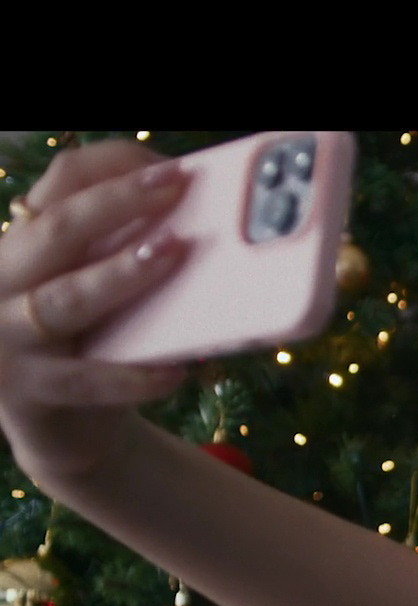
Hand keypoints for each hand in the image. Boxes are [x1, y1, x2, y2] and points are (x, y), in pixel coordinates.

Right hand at [0, 139, 194, 483]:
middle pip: (56, 230)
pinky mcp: (30, 391)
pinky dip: (134, 377)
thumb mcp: (103, 288)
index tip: (173, 171)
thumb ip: (129, 252)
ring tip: (171, 255)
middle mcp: (3, 282)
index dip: (112, 172)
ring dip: (120, 275)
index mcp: (24, 245)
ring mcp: (9, 338)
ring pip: (65, 299)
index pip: (58, 186)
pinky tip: (176, 371)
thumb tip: (203, 217)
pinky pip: (86, 381)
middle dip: (116, 204)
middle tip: (175, 190)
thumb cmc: (95, 341)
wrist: (63, 428)